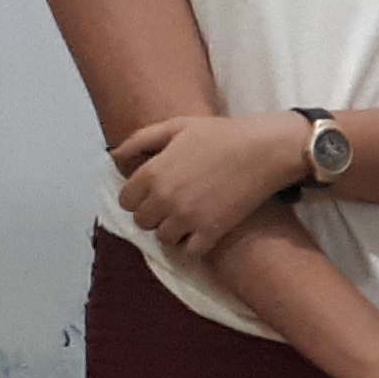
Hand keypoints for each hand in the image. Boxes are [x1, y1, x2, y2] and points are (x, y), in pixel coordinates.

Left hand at [111, 111, 313, 258]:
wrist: (264, 150)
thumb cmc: (221, 134)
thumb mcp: (176, 126)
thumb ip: (140, 140)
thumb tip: (114, 157)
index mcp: (152, 173)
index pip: (126, 200)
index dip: (139, 197)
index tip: (155, 192)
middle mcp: (164, 199)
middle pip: (143, 221)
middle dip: (154, 214)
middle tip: (174, 203)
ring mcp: (187, 218)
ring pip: (164, 238)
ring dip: (173, 230)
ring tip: (189, 217)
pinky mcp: (211, 232)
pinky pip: (190, 251)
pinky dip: (194, 244)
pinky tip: (204, 229)